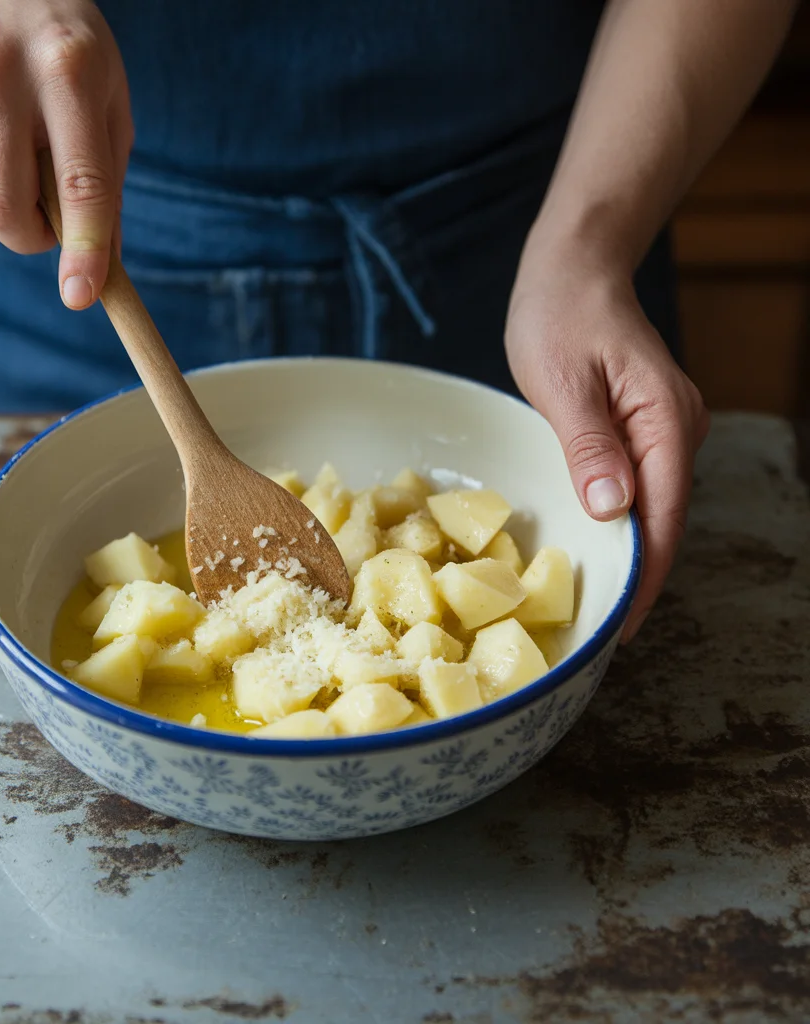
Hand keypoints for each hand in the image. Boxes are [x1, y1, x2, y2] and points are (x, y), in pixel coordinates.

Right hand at [0, 0, 130, 308]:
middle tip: (48, 226)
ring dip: (1, 212)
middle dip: (31, 239)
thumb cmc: (73, 59)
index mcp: (68, 73)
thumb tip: (101, 272)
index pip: (79, 182)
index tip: (81, 295)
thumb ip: (109, 189)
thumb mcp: (111, 109)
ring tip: (18, 165)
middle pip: (4, 208)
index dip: (82, 247)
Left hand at [506, 258, 708, 642]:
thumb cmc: (561, 315)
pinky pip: (639, 486)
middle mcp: (678, 430)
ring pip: (653, 508)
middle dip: (637, 576)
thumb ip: (590, 447)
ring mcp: (666, 430)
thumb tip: (615, 512)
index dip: (644, 578)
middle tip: (600, 629)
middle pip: (664, 521)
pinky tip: (597, 545)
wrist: (575, 269)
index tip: (619, 627)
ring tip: (597, 601)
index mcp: (665, 422)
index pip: (662, 519)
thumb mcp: (563, 382)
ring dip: (628, 553)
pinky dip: (620, 521)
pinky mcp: (645, 428)